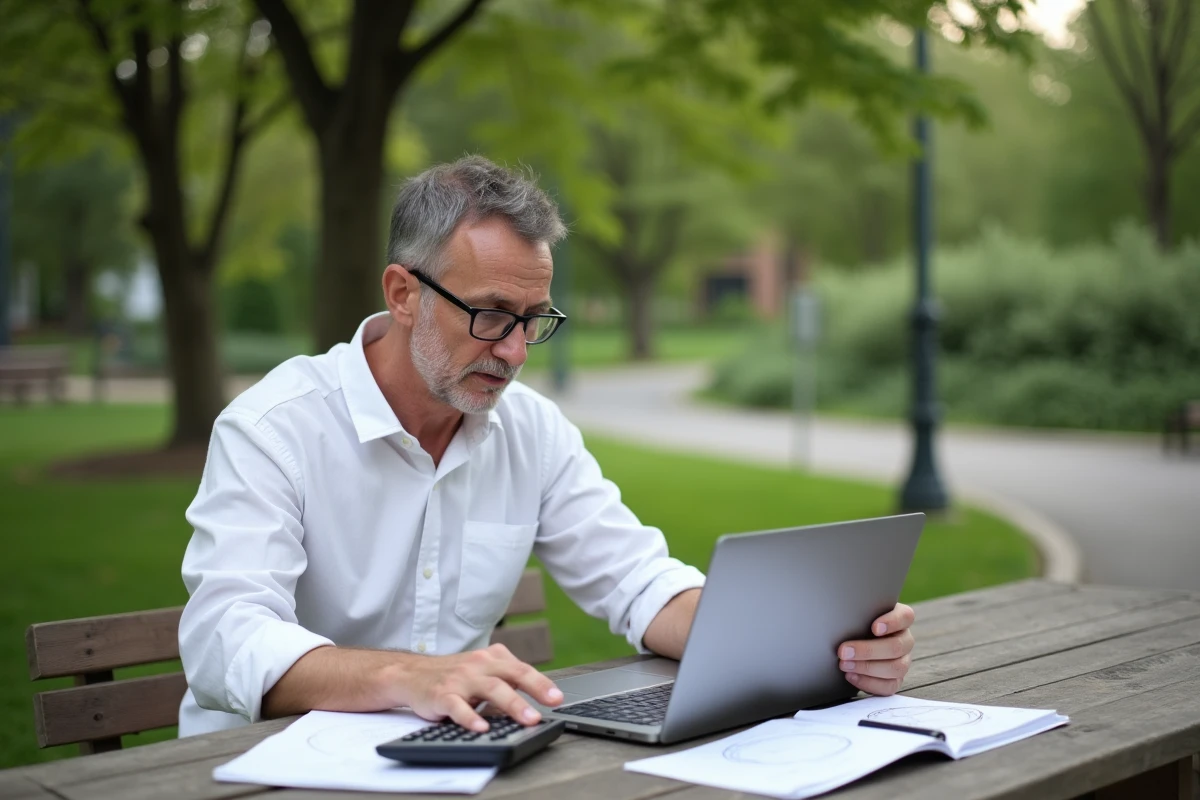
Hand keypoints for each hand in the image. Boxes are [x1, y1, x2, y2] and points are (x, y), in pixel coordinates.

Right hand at [394, 643, 562, 731]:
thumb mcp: (481, 672)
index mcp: (492, 658)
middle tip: (553, 702)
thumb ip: (505, 682)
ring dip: (513, 703)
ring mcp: (461, 679)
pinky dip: (471, 717)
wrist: (411, 675)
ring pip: (491, 688)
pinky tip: (482, 727)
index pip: (522, 669)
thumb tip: (533, 702)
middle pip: (513, 674)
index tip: (558, 697)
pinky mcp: (443, 694)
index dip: (542, 683)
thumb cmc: (453, 677)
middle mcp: (479, 665)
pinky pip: (458, 706)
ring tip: (529, 718)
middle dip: (536, 688)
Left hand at [837, 603, 914, 695]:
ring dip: (867, 668)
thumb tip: (838, 612)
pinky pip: (890, 686)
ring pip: (896, 668)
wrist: (851, 645)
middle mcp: (905, 640)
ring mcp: (903, 660)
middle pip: (897, 646)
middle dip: (868, 650)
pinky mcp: (896, 679)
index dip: (892, 622)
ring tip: (844, 665)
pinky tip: (851, 676)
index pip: (905, 617)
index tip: (874, 628)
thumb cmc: (854, 624)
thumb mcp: (857, 614)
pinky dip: (869, 683)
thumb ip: (856, 612)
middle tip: (844, 651)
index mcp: (900, 619)